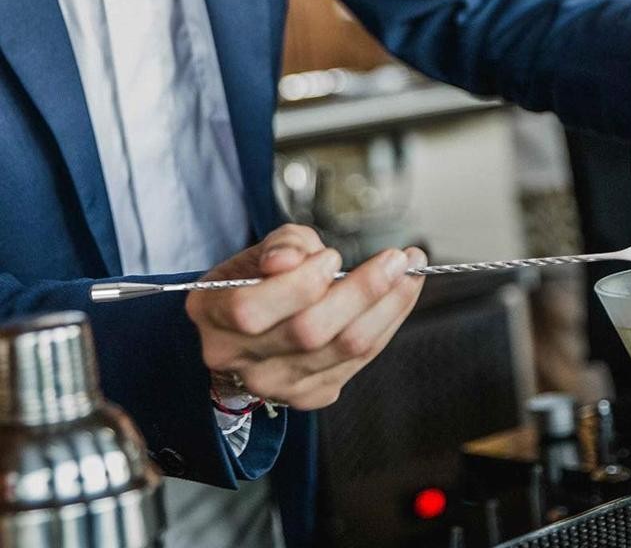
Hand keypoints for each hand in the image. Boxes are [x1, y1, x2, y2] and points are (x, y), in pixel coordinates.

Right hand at [186, 224, 426, 409]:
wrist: (249, 330)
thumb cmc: (256, 281)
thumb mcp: (259, 250)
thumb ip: (281, 244)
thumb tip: (292, 257)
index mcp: (213, 315)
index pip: (252, 309)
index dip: (298, 283)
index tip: (332, 257)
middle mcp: (238, 358)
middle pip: (308, 332)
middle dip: (361, 291)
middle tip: (395, 259)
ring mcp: (275, 384)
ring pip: (343, 348)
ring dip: (388, 306)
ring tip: (409, 272)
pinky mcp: (309, 394)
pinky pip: (359, 360)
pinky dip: (386, 324)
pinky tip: (399, 296)